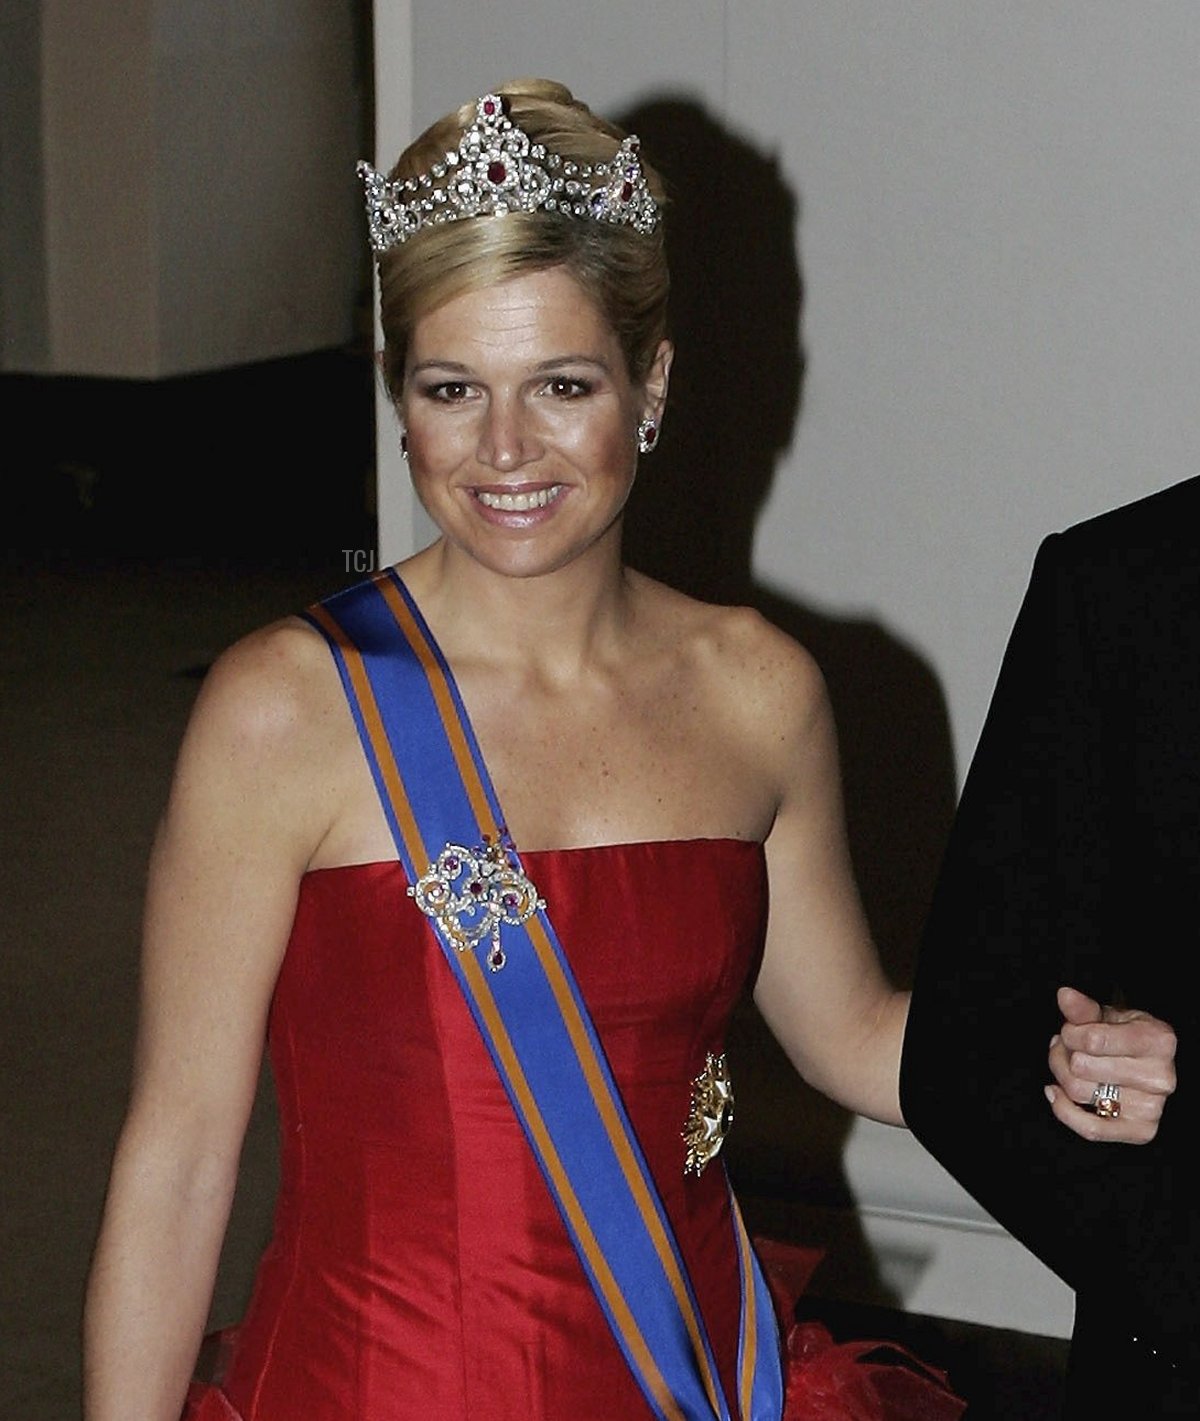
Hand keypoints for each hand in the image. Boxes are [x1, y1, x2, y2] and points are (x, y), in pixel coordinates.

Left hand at [1045, 985, 1175, 1142]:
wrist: (1142, 1062)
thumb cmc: (1122, 1036)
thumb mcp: (1106, 1016)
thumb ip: (1084, 1009)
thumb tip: (1065, 996)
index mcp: (1158, 1041)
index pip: (1093, 1040)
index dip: (1070, 1034)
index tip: (1070, 1030)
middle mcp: (1161, 1076)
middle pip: (1081, 1067)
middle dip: (1062, 1053)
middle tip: (1065, 1046)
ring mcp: (1153, 1107)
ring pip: (1079, 1093)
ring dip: (1060, 1075)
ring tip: (1067, 1063)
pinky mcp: (1140, 1131)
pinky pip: (1091, 1129)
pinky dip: (1064, 1110)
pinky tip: (1054, 1092)